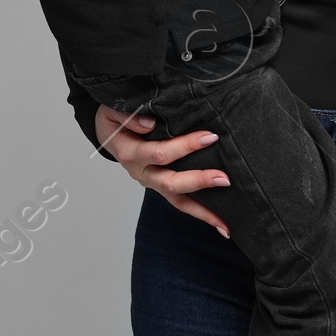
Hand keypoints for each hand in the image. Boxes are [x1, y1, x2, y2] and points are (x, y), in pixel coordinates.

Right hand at [94, 104, 231, 236]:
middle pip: (171, 183)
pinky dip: (201, 214)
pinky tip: (221, 224)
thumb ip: (128, 116)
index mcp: (130, 153)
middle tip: (224, 178)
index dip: (185, 146)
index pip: (160, 153)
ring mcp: (152, 183)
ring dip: (203, 211)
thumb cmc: (114, 120)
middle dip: (199, 181)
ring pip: (178, 201)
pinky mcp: (162, 187)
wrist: (109, 134)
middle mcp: (142, 173)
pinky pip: (182, 203)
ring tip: (226, 223)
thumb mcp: (112, 111)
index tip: (210, 137)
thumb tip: (149, 123)